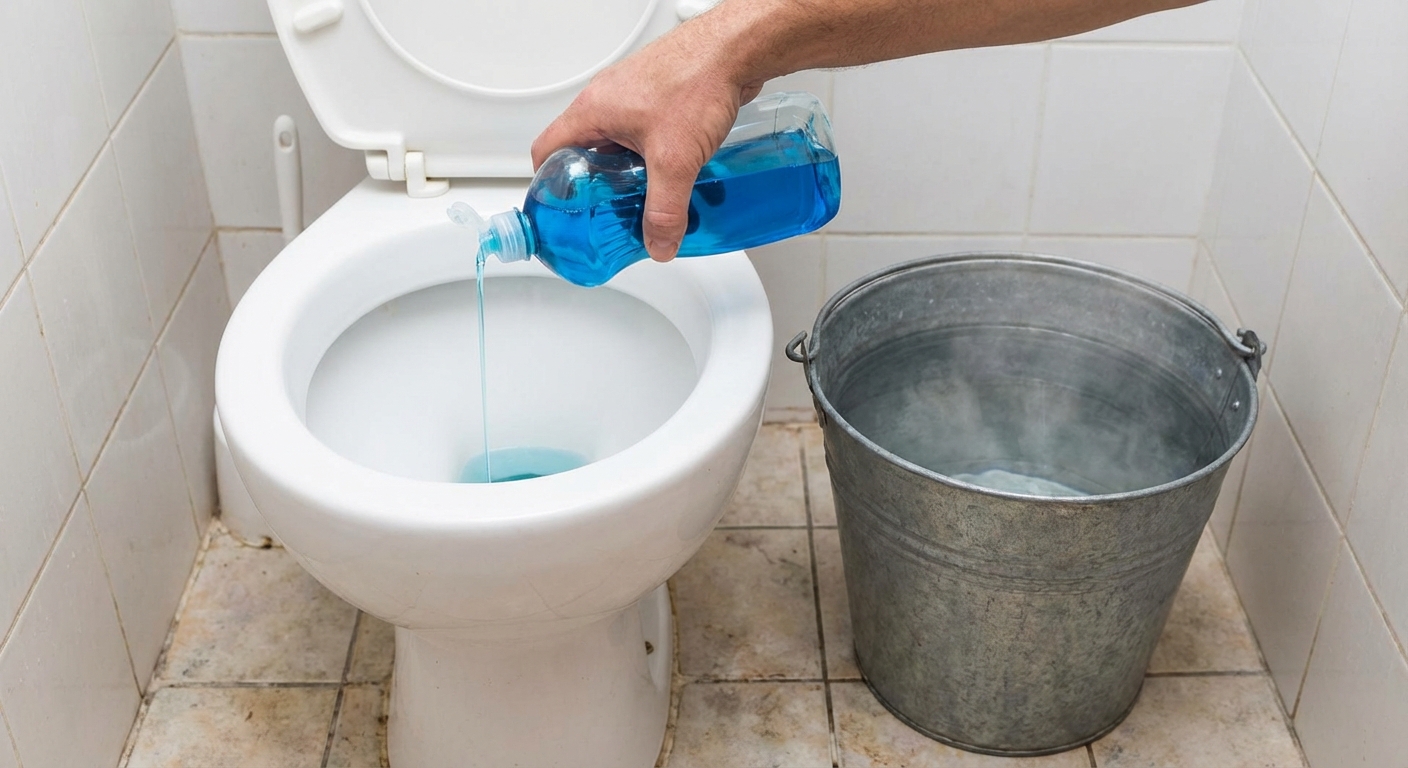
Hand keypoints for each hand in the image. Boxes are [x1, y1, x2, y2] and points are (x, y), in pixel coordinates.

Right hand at [531, 11, 763, 261]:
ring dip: (628, 172)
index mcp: (592, 111)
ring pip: (618, 145)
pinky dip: (653, 158)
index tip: (557, 209)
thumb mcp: (674, 160)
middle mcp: (607, 101)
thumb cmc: (696, 79)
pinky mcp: (659, 98)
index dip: (546, 184)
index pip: (546, 150)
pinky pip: (644, 135)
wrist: (734, 50)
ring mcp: (633, 98)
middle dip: (595, 186)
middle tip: (606, 212)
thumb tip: (658, 244)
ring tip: (642, 198)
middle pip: (584, 151)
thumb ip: (664, 210)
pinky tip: (674, 174)